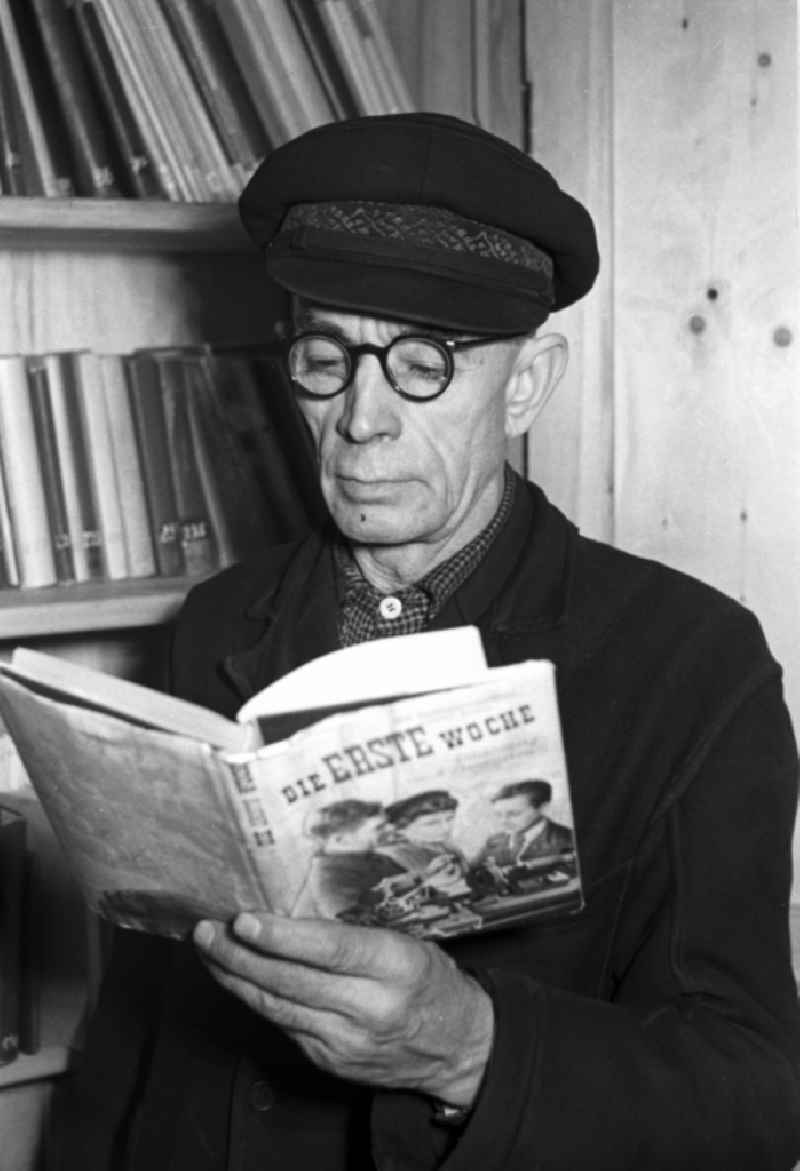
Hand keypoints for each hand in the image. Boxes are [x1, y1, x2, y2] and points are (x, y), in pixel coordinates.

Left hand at [194, 912, 493, 1105]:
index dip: (283, 937)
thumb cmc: (429, 979)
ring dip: (235, 976)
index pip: (332, 951)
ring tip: (206, 947)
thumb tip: (288, 907)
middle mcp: (371, 1008)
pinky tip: (235, 976)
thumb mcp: (406, 941)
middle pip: (292, 982)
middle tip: (206, 928)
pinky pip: (283, 1025)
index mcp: (397, 966)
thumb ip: (354, 933)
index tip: (244, 920)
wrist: (457, 1047)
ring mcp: (347, 1041)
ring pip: (277, 1007)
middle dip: (240, 954)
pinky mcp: (330, 1061)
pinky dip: (255, 998)